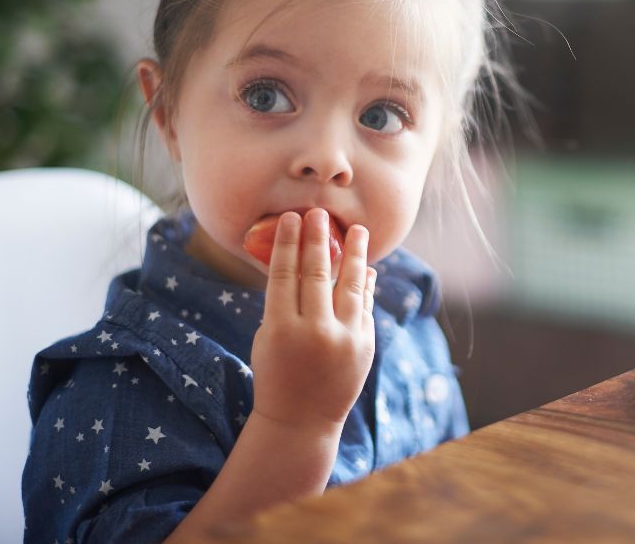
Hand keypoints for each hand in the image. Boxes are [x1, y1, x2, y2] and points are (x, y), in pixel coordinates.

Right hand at [249, 209, 375, 428]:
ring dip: (355, 254)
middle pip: (317, 274)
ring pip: (351, 285)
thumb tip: (304, 262)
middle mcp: (314, 332)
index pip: (285, 275)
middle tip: (319, 213)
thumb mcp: (268, 338)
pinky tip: (366, 267)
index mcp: (280, 329)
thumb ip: (284, 303)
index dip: (288, 243)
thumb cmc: (276, 373)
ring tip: (358, 230)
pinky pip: (365, 306)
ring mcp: (344, 339)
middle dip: (318, 239)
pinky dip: (366, 285)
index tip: (292, 218)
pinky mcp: (365, 346)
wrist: (301, 420)